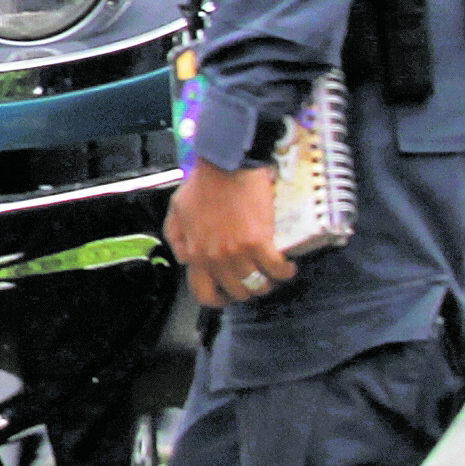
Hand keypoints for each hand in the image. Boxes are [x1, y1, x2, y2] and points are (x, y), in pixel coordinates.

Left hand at [162, 158, 297, 309]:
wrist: (226, 165)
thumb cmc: (203, 184)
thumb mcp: (177, 211)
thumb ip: (177, 238)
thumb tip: (185, 260)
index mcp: (194, 252)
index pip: (203, 293)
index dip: (217, 300)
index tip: (227, 295)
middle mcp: (214, 258)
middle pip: (235, 292)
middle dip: (246, 290)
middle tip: (254, 280)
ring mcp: (237, 252)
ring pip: (257, 285)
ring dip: (267, 283)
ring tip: (272, 273)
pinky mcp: (259, 242)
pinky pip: (276, 270)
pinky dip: (285, 272)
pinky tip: (287, 267)